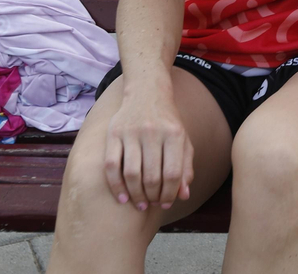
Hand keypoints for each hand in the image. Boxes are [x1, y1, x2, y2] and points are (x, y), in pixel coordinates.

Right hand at [103, 81, 194, 211]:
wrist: (147, 93)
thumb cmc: (168, 122)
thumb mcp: (183, 140)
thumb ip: (185, 167)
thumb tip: (184, 196)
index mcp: (174, 134)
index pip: (172, 173)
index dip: (169, 193)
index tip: (166, 203)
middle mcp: (153, 132)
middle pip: (152, 176)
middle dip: (152, 196)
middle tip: (151, 204)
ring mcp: (131, 132)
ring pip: (132, 173)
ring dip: (136, 194)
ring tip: (140, 204)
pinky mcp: (113, 134)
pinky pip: (111, 165)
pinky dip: (116, 185)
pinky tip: (122, 197)